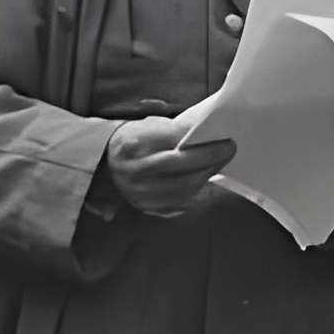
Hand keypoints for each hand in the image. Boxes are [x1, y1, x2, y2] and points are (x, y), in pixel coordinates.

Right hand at [105, 113, 237, 217]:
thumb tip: (206, 134)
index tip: (223, 140)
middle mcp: (134, 172)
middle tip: (228, 150)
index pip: (174, 145)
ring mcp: (139, 193)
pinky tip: (203, 180)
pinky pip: (179, 203)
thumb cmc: (133, 140)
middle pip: (181, 169)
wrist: (105, 165)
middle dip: (210, 160)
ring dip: (206, 176)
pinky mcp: (146, 208)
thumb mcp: (147, 125)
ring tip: (216, 164)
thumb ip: (173, 130)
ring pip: (184, 189)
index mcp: (132, 145)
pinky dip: (195, 192)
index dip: (202, 145)